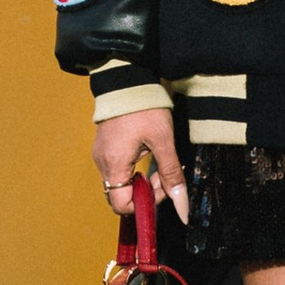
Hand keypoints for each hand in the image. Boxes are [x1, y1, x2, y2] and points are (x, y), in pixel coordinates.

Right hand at [93, 106, 186, 224]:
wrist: (127, 79)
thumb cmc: (143, 108)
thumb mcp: (163, 141)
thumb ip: (171, 174)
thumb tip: (182, 205)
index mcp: (114, 164)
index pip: (122, 206)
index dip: (145, 203)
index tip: (162, 185)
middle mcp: (103, 164)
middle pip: (121, 197)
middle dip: (145, 193)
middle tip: (162, 174)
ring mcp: (102, 155)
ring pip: (120, 184)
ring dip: (140, 182)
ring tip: (155, 160)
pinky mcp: (105, 148)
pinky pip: (117, 171)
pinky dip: (133, 171)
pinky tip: (146, 153)